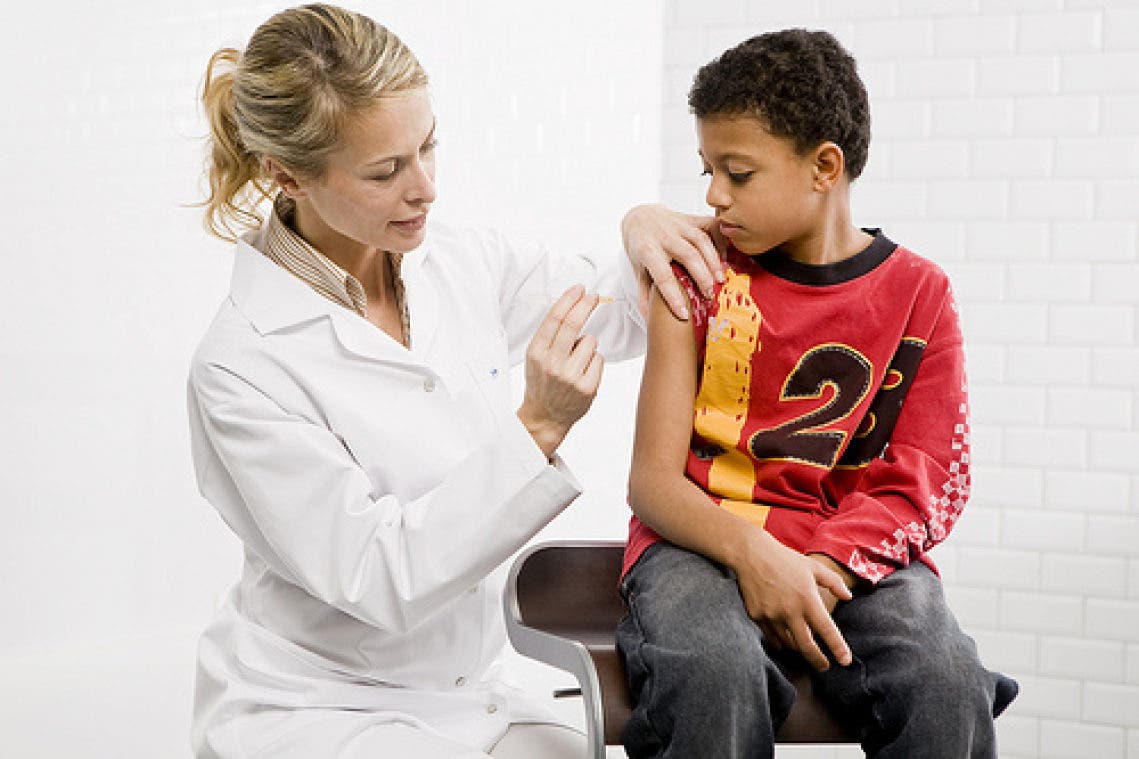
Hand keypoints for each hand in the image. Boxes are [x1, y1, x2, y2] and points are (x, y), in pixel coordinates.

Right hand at [517, 285, 603, 458]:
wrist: (545, 417)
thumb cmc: (542, 382)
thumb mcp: (536, 357)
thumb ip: (550, 335)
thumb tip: (572, 306)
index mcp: (537, 353)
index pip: (554, 320)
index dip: (569, 300)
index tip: (579, 289)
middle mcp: (552, 364)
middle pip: (573, 325)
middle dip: (586, 305)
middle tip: (594, 296)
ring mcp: (571, 377)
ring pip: (591, 341)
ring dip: (588, 344)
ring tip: (577, 359)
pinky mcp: (588, 387)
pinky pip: (599, 359)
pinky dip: (594, 361)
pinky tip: (583, 372)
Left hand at [621, 204, 724, 320]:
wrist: (638, 216)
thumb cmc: (640, 245)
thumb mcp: (637, 269)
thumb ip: (644, 293)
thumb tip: (649, 319)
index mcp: (647, 250)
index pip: (662, 276)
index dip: (673, 297)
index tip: (684, 314)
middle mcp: (664, 236)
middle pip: (688, 256)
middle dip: (701, 277)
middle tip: (709, 294)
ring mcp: (678, 225)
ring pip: (701, 241)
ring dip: (713, 261)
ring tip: (720, 279)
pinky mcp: (691, 219)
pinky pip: (710, 225)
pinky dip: (720, 240)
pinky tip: (724, 256)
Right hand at [729, 531, 852, 670]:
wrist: (751, 554)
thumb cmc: (786, 559)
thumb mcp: (814, 567)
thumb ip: (834, 583)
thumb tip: (848, 597)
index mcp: (807, 599)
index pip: (827, 630)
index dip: (838, 648)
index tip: (845, 661)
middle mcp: (790, 610)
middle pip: (806, 647)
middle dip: (818, 661)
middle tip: (824, 667)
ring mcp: (771, 615)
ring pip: (788, 643)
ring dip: (798, 648)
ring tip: (804, 647)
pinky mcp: (757, 616)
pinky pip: (771, 636)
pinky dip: (780, 641)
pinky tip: (785, 640)